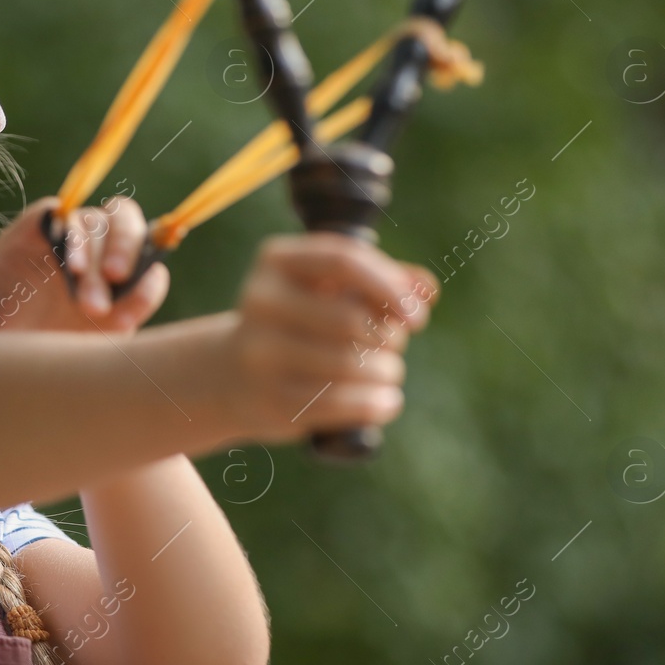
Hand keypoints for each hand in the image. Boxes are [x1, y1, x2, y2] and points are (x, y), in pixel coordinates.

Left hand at [0, 195, 169, 337]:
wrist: (43, 379)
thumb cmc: (7, 344)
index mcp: (34, 238)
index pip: (56, 213)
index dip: (67, 231)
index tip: (68, 267)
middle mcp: (72, 242)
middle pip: (99, 217)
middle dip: (102, 252)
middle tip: (89, 303)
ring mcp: (105, 261)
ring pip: (130, 229)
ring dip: (129, 256)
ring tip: (113, 302)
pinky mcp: (132, 287)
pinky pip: (150, 272)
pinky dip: (147, 287)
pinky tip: (128, 319)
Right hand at [217, 232, 438, 441]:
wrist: (238, 374)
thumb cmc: (304, 321)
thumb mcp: (335, 289)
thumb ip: (385, 280)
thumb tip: (425, 290)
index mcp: (277, 260)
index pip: (344, 261)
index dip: (391, 286)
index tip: (418, 316)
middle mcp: (260, 302)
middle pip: (351, 319)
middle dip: (390, 336)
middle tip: (394, 344)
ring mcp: (260, 354)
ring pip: (350, 365)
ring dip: (387, 371)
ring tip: (388, 372)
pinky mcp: (271, 401)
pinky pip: (342, 404)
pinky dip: (377, 404)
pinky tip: (386, 401)